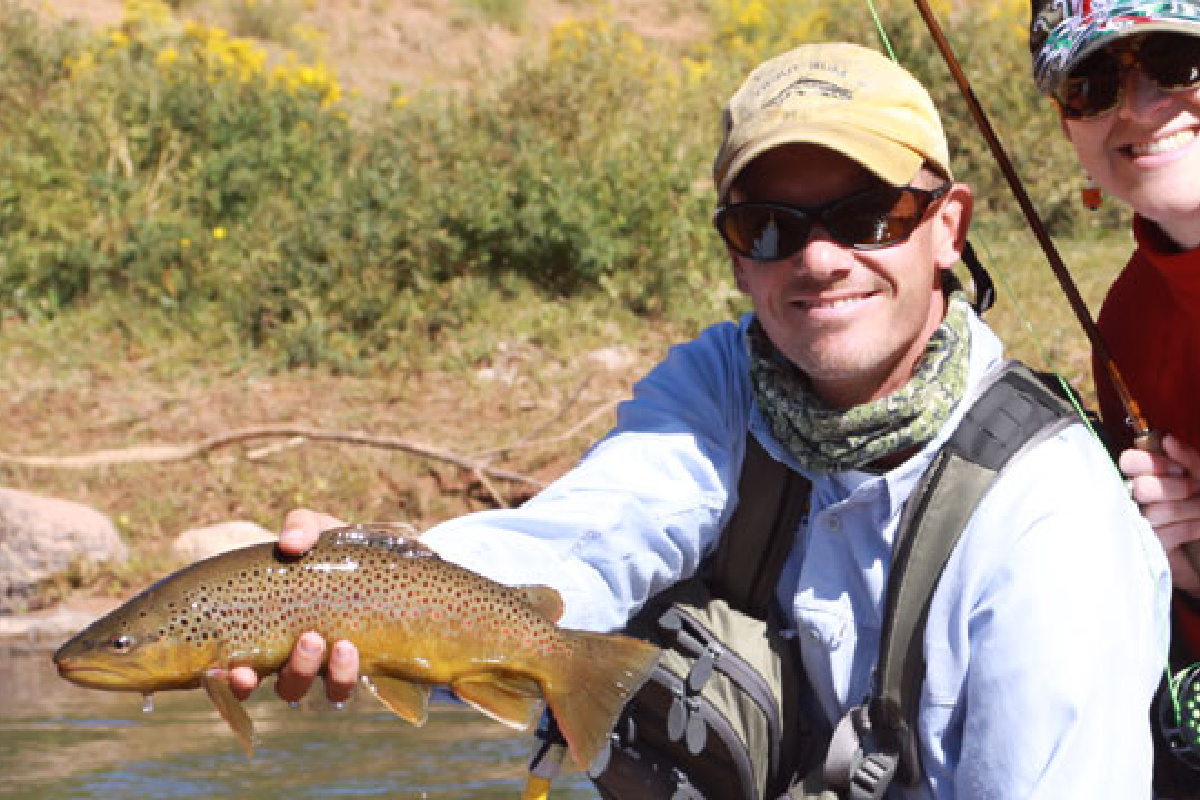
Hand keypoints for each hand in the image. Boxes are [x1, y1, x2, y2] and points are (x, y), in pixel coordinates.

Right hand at [228, 508, 362, 702]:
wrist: (385, 555)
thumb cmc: (335, 547)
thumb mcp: (315, 529)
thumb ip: (300, 527)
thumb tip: (290, 544)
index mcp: (272, 629)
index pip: (241, 668)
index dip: (233, 681)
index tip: (236, 672)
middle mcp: (295, 655)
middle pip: (286, 685)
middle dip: (294, 671)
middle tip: (309, 639)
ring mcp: (329, 663)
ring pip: (315, 690)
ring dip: (322, 671)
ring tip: (341, 644)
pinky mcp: (361, 665)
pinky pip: (343, 686)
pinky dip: (345, 674)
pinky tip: (352, 649)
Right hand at [1120, 435, 1199, 595]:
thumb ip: (1189, 458)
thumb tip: (1168, 441)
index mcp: (1145, 474)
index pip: (1129, 462)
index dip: (1152, 464)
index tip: (1176, 469)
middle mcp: (1135, 496)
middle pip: (1143, 488)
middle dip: (1177, 488)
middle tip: (1196, 489)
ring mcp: (1139, 522)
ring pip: (1157, 511)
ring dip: (1190, 508)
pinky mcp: (1148, 546)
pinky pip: (1165, 534)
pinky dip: (1190, 527)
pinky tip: (1199, 525)